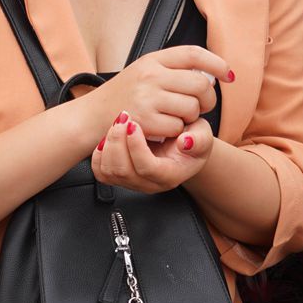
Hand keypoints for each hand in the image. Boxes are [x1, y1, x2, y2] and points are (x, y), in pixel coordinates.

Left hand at [91, 112, 211, 193]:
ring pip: (109, 171)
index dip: (137, 147)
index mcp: (170, 175)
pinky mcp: (118, 177)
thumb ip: (199, 139)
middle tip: (122, 118)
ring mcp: (132, 183)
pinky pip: (100, 171)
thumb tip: (186, 142)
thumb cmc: (191, 141)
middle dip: (118, 142)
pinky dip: (99, 153)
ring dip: (108, 144)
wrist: (180, 146)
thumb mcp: (203, 137)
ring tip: (117, 122)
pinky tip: (108, 136)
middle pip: (123, 171)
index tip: (133, 124)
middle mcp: (149, 184)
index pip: (147, 168)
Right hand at [92, 45, 230, 142]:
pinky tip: (163, 129)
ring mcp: (147, 98)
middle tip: (200, 106)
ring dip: (190, 117)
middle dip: (208, 99)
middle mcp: (150, 75)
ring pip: (192, 108)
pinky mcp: (145, 121)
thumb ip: (173, 70)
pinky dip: (175, 131)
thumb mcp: (144, 72)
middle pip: (200, 84)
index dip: (217, 64)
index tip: (228, 75)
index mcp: (152, 60)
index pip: (194, 54)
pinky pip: (178, 127)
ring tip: (176, 117)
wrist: (90, 117)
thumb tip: (212, 75)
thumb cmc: (122, 97)